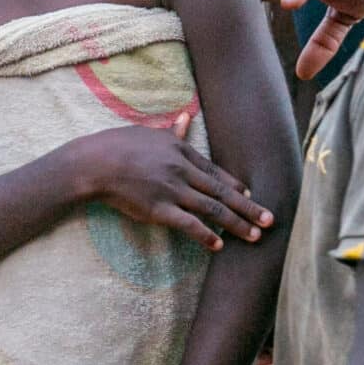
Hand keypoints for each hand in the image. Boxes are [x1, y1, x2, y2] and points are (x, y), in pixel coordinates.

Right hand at [71, 114, 273, 251]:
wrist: (93, 163)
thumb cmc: (118, 145)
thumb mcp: (149, 133)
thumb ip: (173, 131)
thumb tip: (187, 118)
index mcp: (181, 151)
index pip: (216, 172)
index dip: (236, 185)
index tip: (250, 195)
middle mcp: (182, 170)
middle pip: (222, 192)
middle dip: (249, 207)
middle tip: (270, 220)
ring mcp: (172, 190)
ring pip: (212, 209)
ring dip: (236, 224)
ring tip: (254, 236)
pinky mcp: (158, 209)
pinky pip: (188, 225)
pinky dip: (205, 236)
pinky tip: (218, 246)